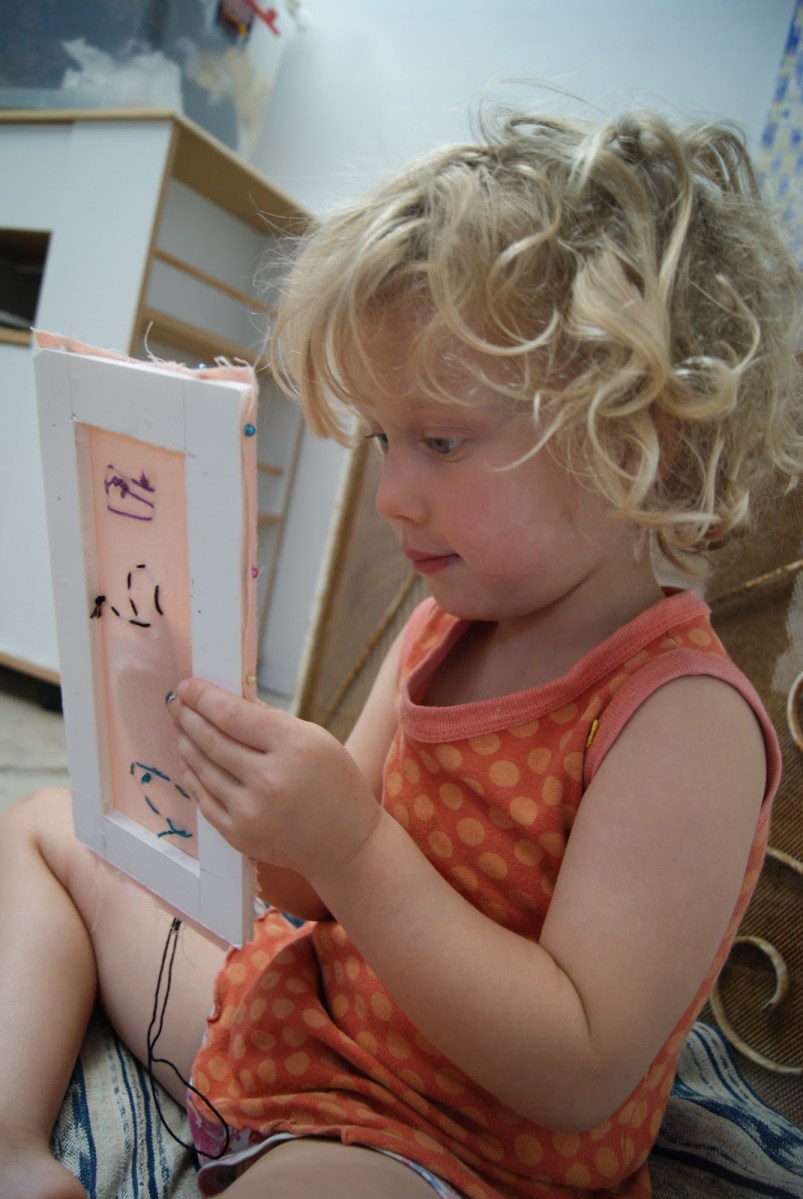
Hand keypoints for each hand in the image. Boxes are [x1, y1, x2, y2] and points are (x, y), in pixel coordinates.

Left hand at [167, 679, 382, 879]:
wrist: (345, 842)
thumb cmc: (335, 783)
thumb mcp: (315, 738)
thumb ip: (270, 720)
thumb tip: (229, 700)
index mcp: (293, 749)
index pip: (233, 716)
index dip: (204, 698)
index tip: (188, 685)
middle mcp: (269, 781)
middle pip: (212, 741)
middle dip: (188, 716)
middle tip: (176, 700)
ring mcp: (251, 812)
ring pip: (203, 769)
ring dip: (185, 743)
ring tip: (180, 726)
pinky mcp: (239, 835)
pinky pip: (204, 799)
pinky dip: (192, 776)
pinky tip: (189, 760)